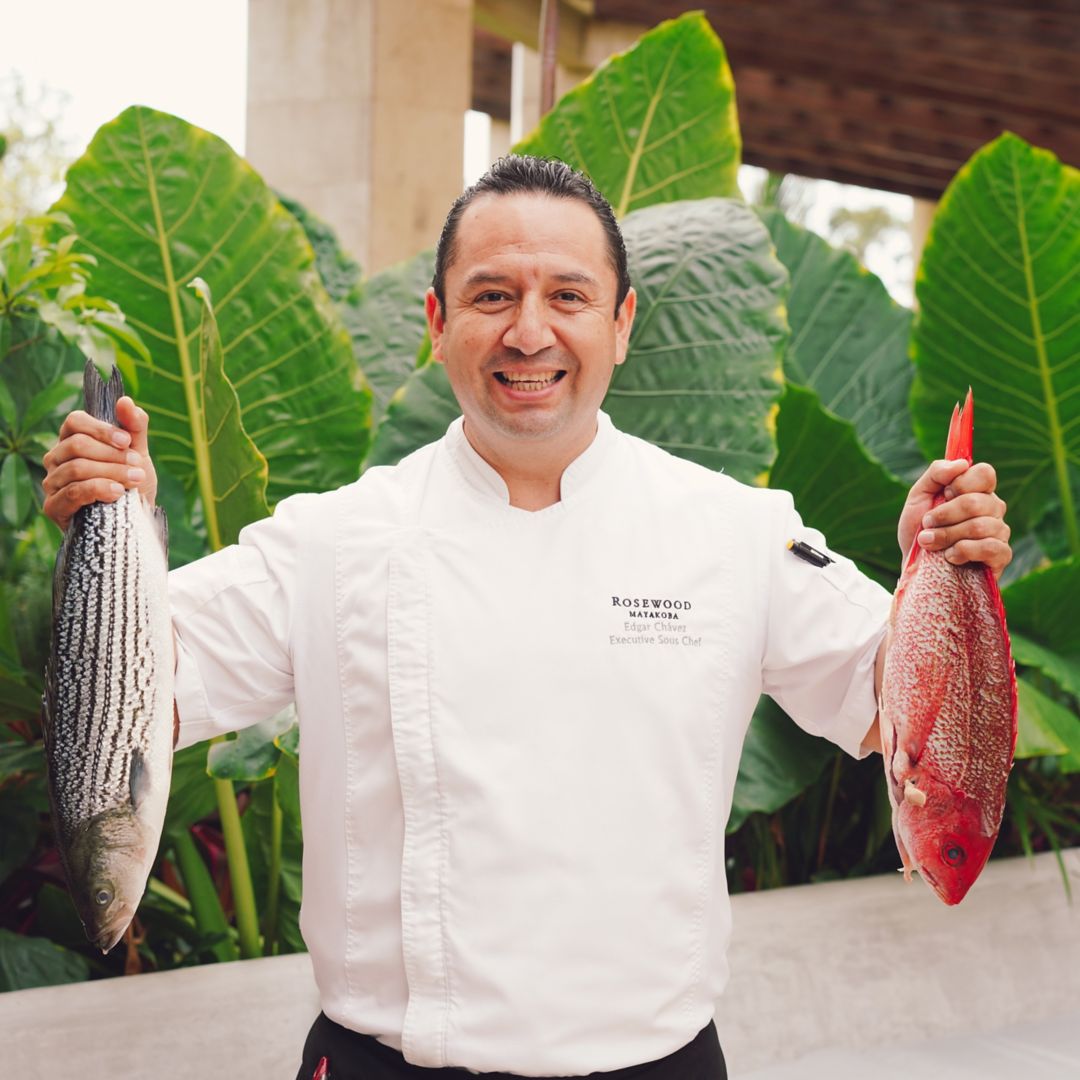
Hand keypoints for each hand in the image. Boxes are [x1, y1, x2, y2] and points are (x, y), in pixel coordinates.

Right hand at [42, 396, 156, 530]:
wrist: (135, 519)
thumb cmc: (133, 483)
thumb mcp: (138, 454)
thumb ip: (134, 428)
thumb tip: (125, 401)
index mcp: (72, 440)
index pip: (74, 421)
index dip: (100, 429)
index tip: (126, 441)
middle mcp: (56, 458)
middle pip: (77, 445)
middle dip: (112, 455)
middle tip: (137, 465)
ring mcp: (52, 483)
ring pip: (77, 468)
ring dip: (112, 472)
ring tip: (135, 479)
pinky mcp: (53, 507)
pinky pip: (74, 492)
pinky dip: (99, 489)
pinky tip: (118, 492)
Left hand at [897, 459, 1010, 579]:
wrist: (912, 567)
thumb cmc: (917, 530)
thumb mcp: (917, 497)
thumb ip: (936, 474)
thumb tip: (960, 463)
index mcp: (977, 491)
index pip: (985, 473)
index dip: (961, 484)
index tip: (943, 495)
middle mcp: (993, 509)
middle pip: (978, 501)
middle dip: (945, 515)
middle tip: (927, 525)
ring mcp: (1000, 533)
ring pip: (981, 525)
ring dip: (947, 535)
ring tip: (930, 543)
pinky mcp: (1001, 557)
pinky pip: (991, 547)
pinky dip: (964, 551)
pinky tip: (950, 557)